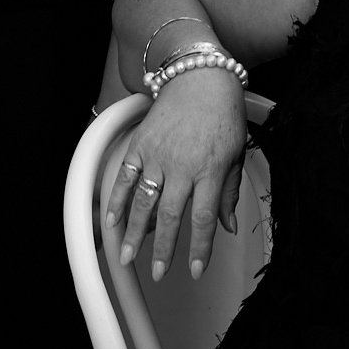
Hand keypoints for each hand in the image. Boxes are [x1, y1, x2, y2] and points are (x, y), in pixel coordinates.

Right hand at [102, 72, 249, 280]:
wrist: (199, 76)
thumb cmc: (222, 112)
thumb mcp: (237, 153)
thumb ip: (230, 192)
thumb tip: (227, 225)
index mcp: (210, 171)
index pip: (203, 219)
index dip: (198, 249)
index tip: (195, 270)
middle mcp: (181, 166)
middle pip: (169, 217)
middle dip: (163, 250)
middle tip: (158, 272)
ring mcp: (157, 155)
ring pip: (143, 202)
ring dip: (133, 233)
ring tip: (126, 257)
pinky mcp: (140, 145)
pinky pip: (125, 177)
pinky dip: (116, 200)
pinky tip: (111, 220)